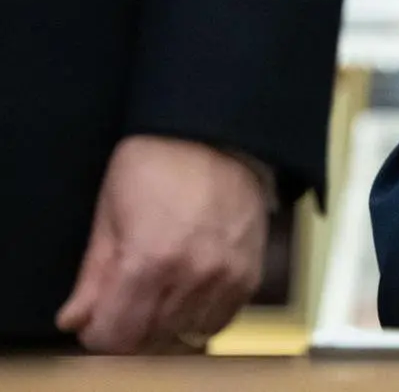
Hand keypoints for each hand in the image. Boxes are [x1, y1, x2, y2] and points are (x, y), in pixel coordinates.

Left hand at [56, 135, 269, 352]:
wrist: (218, 133)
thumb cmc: (156, 164)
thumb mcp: (110, 212)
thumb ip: (93, 274)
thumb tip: (75, 320)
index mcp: (150, 262)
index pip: (118, 336)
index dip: (100, 333)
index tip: (98, 317)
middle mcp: (193, 276)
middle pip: (151, 338)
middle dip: (131, 327)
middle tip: (127, 301)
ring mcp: (227, 276)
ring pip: (187, 333)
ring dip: (166, 323)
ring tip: (160, 294)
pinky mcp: (251, 272)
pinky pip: (222, 318)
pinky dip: (201, 315)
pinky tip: (190, 292)